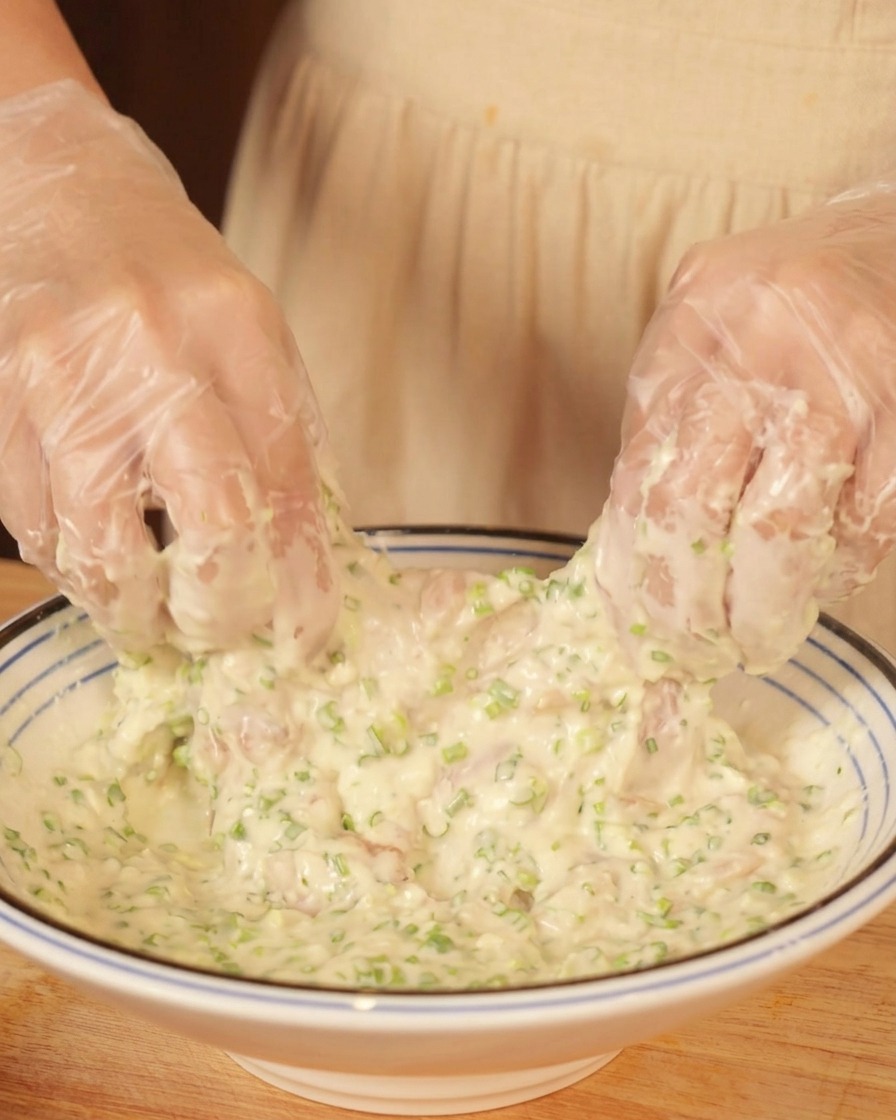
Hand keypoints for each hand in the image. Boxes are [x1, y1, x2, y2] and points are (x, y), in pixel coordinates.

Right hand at [0, 81, 336, 655]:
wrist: (47, 178)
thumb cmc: (163, 267)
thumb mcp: (250, 328)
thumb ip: (282, 432)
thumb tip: (310, 556)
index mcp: (239, 328)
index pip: (291, 487)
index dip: (303, 586)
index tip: (302, 638)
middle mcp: (155, 347)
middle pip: (212, 524)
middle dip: (223, 611)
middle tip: (221, 634)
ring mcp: (65, 372)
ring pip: (104, 544)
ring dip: (133, 611)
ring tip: (152, 621)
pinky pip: (33, 521)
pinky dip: (70, 567)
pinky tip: (95, 567)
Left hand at [596, 181, 895, 679]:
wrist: (883, 244)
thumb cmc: (775, 311)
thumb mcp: (699, 345)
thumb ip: (667, 432)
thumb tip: (633, 560)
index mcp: (688, 331)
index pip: (640, 478)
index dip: (637, 574)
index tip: (644, 634)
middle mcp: (754, 344)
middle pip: (698, 509)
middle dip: (694, 606)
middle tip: (702, 653)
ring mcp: (839, 369)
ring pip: (785, 525)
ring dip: (769, 604)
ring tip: (760, 637)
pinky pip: (870, 514)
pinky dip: (845, 563)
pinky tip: (830, 574)